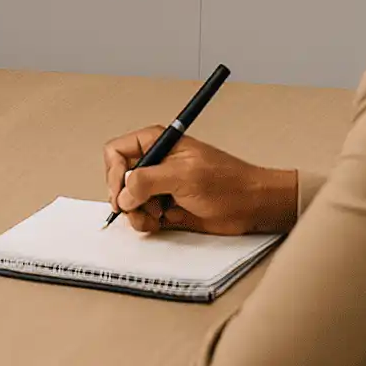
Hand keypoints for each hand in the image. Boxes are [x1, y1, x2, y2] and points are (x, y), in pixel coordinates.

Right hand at [103, 125, 298, 236]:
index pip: (116, 151)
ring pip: (128, 200)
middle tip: (140, 208)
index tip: (123, 193)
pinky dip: (147, 222)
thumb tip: (123, 193)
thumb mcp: (184, 176)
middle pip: (118, 178)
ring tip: (156, 216)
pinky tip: (162, 222)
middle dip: (126, 197)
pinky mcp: (165, 206)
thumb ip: (148, 180)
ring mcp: (160, 185)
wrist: (251, 207)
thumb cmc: (228, 183)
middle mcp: (155, 162)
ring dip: (137, 213)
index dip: (113, 173)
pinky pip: (142, 215)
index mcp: (157, 142)